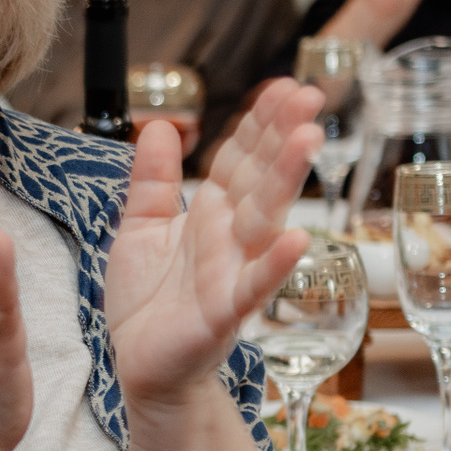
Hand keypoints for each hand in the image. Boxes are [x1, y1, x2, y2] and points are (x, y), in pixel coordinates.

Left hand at [106, 80, 324, 404]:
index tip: (284, 85)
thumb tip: (158, 125)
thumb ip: (151, 179)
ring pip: (263, 219)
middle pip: (259, 177)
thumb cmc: (148, 300)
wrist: (142, 366)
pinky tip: (298, 238)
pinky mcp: (223, 313)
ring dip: (286, 180)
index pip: (238, 158)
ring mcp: (232, 272)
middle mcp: (228, 237)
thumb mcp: (140, 227)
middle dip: (282, 136)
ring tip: (309, 139)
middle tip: (309, 95)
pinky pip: (253, 285)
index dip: (258, 122)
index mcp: (209, 214)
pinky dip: (274, 264)